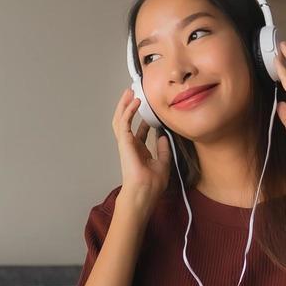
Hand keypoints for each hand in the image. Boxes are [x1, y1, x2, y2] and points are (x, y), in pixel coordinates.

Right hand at [111, 87, 171, 211]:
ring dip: (124, 105)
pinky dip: (128, 111)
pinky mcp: (124, 142)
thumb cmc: (151, 184)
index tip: (148, 111)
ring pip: (120, 119)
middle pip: (126, 122)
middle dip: (128, 107)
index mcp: (139, 151)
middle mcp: (130, 145)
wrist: (144, 192)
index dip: (143, 120)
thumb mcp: (163, 163)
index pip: (139, 132)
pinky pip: (124, 122)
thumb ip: (163, 150)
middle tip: (133, 94)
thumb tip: (164, 137)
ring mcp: (126, 143)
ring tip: (129, 92)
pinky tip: (135, 102)